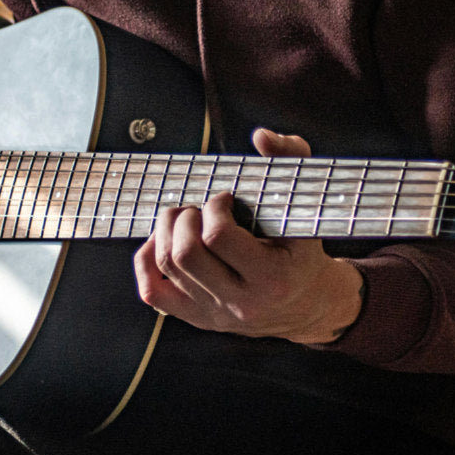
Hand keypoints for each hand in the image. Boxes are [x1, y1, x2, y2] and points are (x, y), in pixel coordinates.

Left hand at [134, 128, 363, 344]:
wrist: (307, 305)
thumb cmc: (303, 251)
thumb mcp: (307, 205)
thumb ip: (291, 160)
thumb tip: (262, 137)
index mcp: (272, 278)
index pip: (218, 237)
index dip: (214, 207)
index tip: (225, 199)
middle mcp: (241, 302)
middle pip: (185, 254)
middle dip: (184, 218)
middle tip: (200, 209)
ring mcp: (215, 313)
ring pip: (166, 266)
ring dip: (166, 230)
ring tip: (184, 218)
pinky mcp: (197, 317)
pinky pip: (153, 292)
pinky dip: (147, 260)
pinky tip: (164, 240)